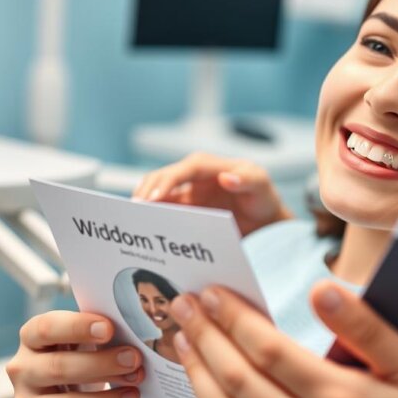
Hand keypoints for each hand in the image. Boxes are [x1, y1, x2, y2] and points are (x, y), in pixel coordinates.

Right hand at [4, 311, 144, 397]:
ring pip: (63, 383)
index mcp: (34, 334)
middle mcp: (22, 361)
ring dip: (106, 378)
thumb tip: (134, 335)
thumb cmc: (75, 370)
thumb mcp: (84, 349)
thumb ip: (99, 338)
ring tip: (136, 377)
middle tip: (134, 357)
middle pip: (59, 359)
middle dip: (102, 358)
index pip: (48, 326)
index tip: (109, 328)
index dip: (78, 326)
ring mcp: (23, 391)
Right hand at [132, 153, 292, 235]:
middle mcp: (193, 177)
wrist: (264, 219)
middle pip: (162, 178)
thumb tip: (227, 178)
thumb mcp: (261, 186)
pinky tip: (145, 231)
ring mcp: (186, 194)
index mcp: (209, 166)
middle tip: (134, 212)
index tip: (153, 198)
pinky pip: (163, 212)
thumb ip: (248, 180)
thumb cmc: (262, 197)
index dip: (167, 182)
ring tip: (133, 222)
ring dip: (144, 206)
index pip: (184, 170)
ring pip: (157, 195)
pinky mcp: (184, 210)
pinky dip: (152, 218)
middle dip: (146, 192)